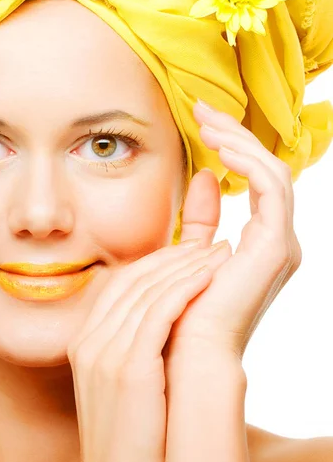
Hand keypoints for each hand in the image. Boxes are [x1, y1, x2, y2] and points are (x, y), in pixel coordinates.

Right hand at [66, 240, 229, 461]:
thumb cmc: (127, 436)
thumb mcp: (116, 383)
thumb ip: (127, 346)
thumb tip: (159, 319)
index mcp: (83, 340)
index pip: (118, 284)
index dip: (153, 262)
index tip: (185, 251)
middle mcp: (89, 340)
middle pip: (132, 280)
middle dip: (173, 256)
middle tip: (207, 243)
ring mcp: (105, 352)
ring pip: (148, 291)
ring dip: (186, 266)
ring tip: (217, 253)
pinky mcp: (129, 367)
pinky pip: (160, 312)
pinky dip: (185, 288)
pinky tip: (208, 276)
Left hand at [164, 100, 301, 366]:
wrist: (185, 352)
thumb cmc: (181, 308)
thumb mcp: (189, 250)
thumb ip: (201, 217)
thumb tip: (206, 178)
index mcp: (261, 243)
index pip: (256, 179)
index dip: (232, 145)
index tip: (201, 121)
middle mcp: (278, 241)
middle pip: (268, 169)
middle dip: (236, 135)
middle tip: (203, 109)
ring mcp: (281, 244)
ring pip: (274, 172)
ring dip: (241, 141)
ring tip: (207, 121)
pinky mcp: (276, 246)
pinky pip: (272, 188)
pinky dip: (250, 162)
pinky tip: (219, 148)